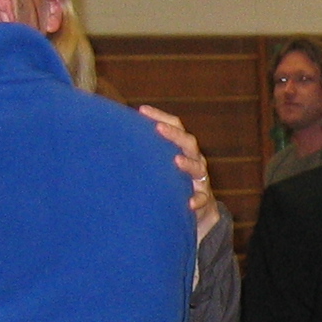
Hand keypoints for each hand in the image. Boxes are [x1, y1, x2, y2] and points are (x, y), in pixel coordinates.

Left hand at [138, 105, 219, 238]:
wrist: (199, 211)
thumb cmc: (173, 182)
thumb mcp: (163, 164)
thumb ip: (149, 151)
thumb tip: (117, 134)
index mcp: (183, 149)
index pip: (176, 126)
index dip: (160, 116)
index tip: (142, 110)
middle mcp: (194, 160)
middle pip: (188, 142)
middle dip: (174, 135)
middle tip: (158, 129)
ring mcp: (200, 180)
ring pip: (198, 168)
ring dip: (188, 164)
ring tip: (177, 161)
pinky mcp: (203, 199)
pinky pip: (203, 199)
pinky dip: (197, 200)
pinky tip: (190, 203)